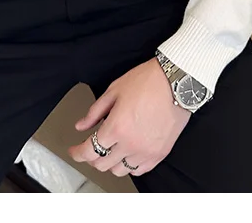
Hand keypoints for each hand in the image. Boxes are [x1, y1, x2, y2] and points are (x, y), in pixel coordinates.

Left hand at [69, 58, 189, 177]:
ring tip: (109, 150)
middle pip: (102, 164)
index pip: (89, 151)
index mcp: (116, 127)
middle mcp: (130, 144)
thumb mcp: (114, 90)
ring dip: (110, 163)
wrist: (177, 83)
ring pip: (119, 171)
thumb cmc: (148, 81)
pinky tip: (127, 154)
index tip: (74, 150)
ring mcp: (146, 151)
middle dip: (91, 157)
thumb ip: (95, 111)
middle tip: (90, 147)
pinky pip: (139, 170)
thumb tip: (81, 125)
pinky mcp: (159, 154)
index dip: (77, 153)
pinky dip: (129, 165)